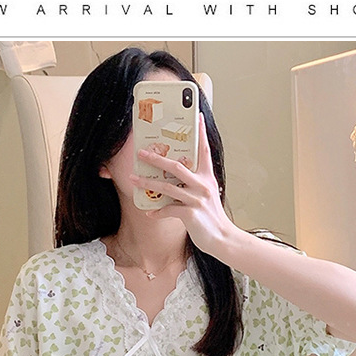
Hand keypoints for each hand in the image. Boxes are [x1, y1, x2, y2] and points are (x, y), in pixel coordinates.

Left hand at [130, 114, 234, 255]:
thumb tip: (173, 180)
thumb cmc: (211, 218)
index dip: (200, 133)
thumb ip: (194, 185)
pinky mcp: (190, 214)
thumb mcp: (206, 196)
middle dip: (156, 159)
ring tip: (133, 180)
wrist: (222, 239)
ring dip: (147, 184)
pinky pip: (168, 210)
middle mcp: (202, 185)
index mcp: (207, 178)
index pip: (204, 150)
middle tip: (141, 153)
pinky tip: (149, 212)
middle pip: (176, 166)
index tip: (197, 116)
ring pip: (167, 187)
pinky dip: (157, 211)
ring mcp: (196, 199)